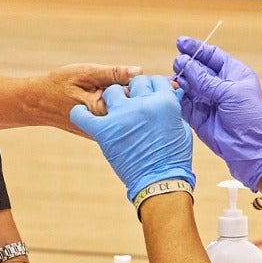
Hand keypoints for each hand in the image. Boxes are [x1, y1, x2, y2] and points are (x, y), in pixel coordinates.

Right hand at [33, 64, 142, 134]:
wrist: (39, 104)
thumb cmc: (60, 85)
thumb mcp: (85, 73)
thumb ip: (112, 74)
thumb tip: (138, 72)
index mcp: (102, 110)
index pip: (135, 98)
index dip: (140, 86)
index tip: (140, 80)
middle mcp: (105, 126)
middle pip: (135, 110)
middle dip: (136, 95)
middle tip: (123, 85)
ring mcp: (104, 133)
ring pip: (128, 117)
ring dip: (128, 103)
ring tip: (108, 93)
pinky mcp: (102, 135)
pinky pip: (120, 121)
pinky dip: (120, 110)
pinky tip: (106, 101)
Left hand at [69, 75, 194, 201]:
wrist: (160, 183)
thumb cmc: (174, 158)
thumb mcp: (181, 129)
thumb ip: (173, 108)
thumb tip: (172, 93)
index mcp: (163, 102)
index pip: (155, 80)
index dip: (153, 87)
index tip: (150, 95)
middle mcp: (142, 104)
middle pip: (135, 82)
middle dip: (136, 90)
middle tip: (135, 104)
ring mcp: (121, 116)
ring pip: (111, 91)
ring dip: (114, 98)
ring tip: (115, 111)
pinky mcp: (104, 131)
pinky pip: (83, 115)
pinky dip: (80, 113)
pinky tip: (84, 113)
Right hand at [172, 38, 261, 191]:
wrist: (251, 150)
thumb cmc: (249, 117)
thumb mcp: (229, 93)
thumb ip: (205, 79)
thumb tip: (184, 64)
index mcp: (234, 74)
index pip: (212, 55)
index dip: (196, 49)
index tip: (180, 43)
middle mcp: (220, 85)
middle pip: (198, 69)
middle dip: (186, 65)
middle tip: (177, 64)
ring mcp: (209, 101)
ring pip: (189, 85)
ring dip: (180, 81)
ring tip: (173, 78)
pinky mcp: (199, 116)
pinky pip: (184, 103)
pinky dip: (177, 97)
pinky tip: (171, 92)